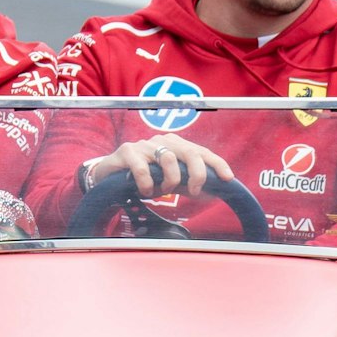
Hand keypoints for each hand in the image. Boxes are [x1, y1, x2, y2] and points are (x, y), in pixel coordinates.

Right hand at [85, 136, 233, 197]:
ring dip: (169, 181)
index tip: (228, 178)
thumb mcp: (169, 182)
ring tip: (161, 192)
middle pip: (189, 151)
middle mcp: (162, 141)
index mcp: (176, 145)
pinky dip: (147, 184)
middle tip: (194, 191)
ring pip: (168, 159)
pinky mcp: (127, 151)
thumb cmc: (143, 177)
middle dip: (197, 173)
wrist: (109, 176)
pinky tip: (145, 191)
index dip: (216, 163)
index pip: (201, 151)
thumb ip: (188, 186)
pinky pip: (143, 168)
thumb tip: (213, 195)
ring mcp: (144, 145)